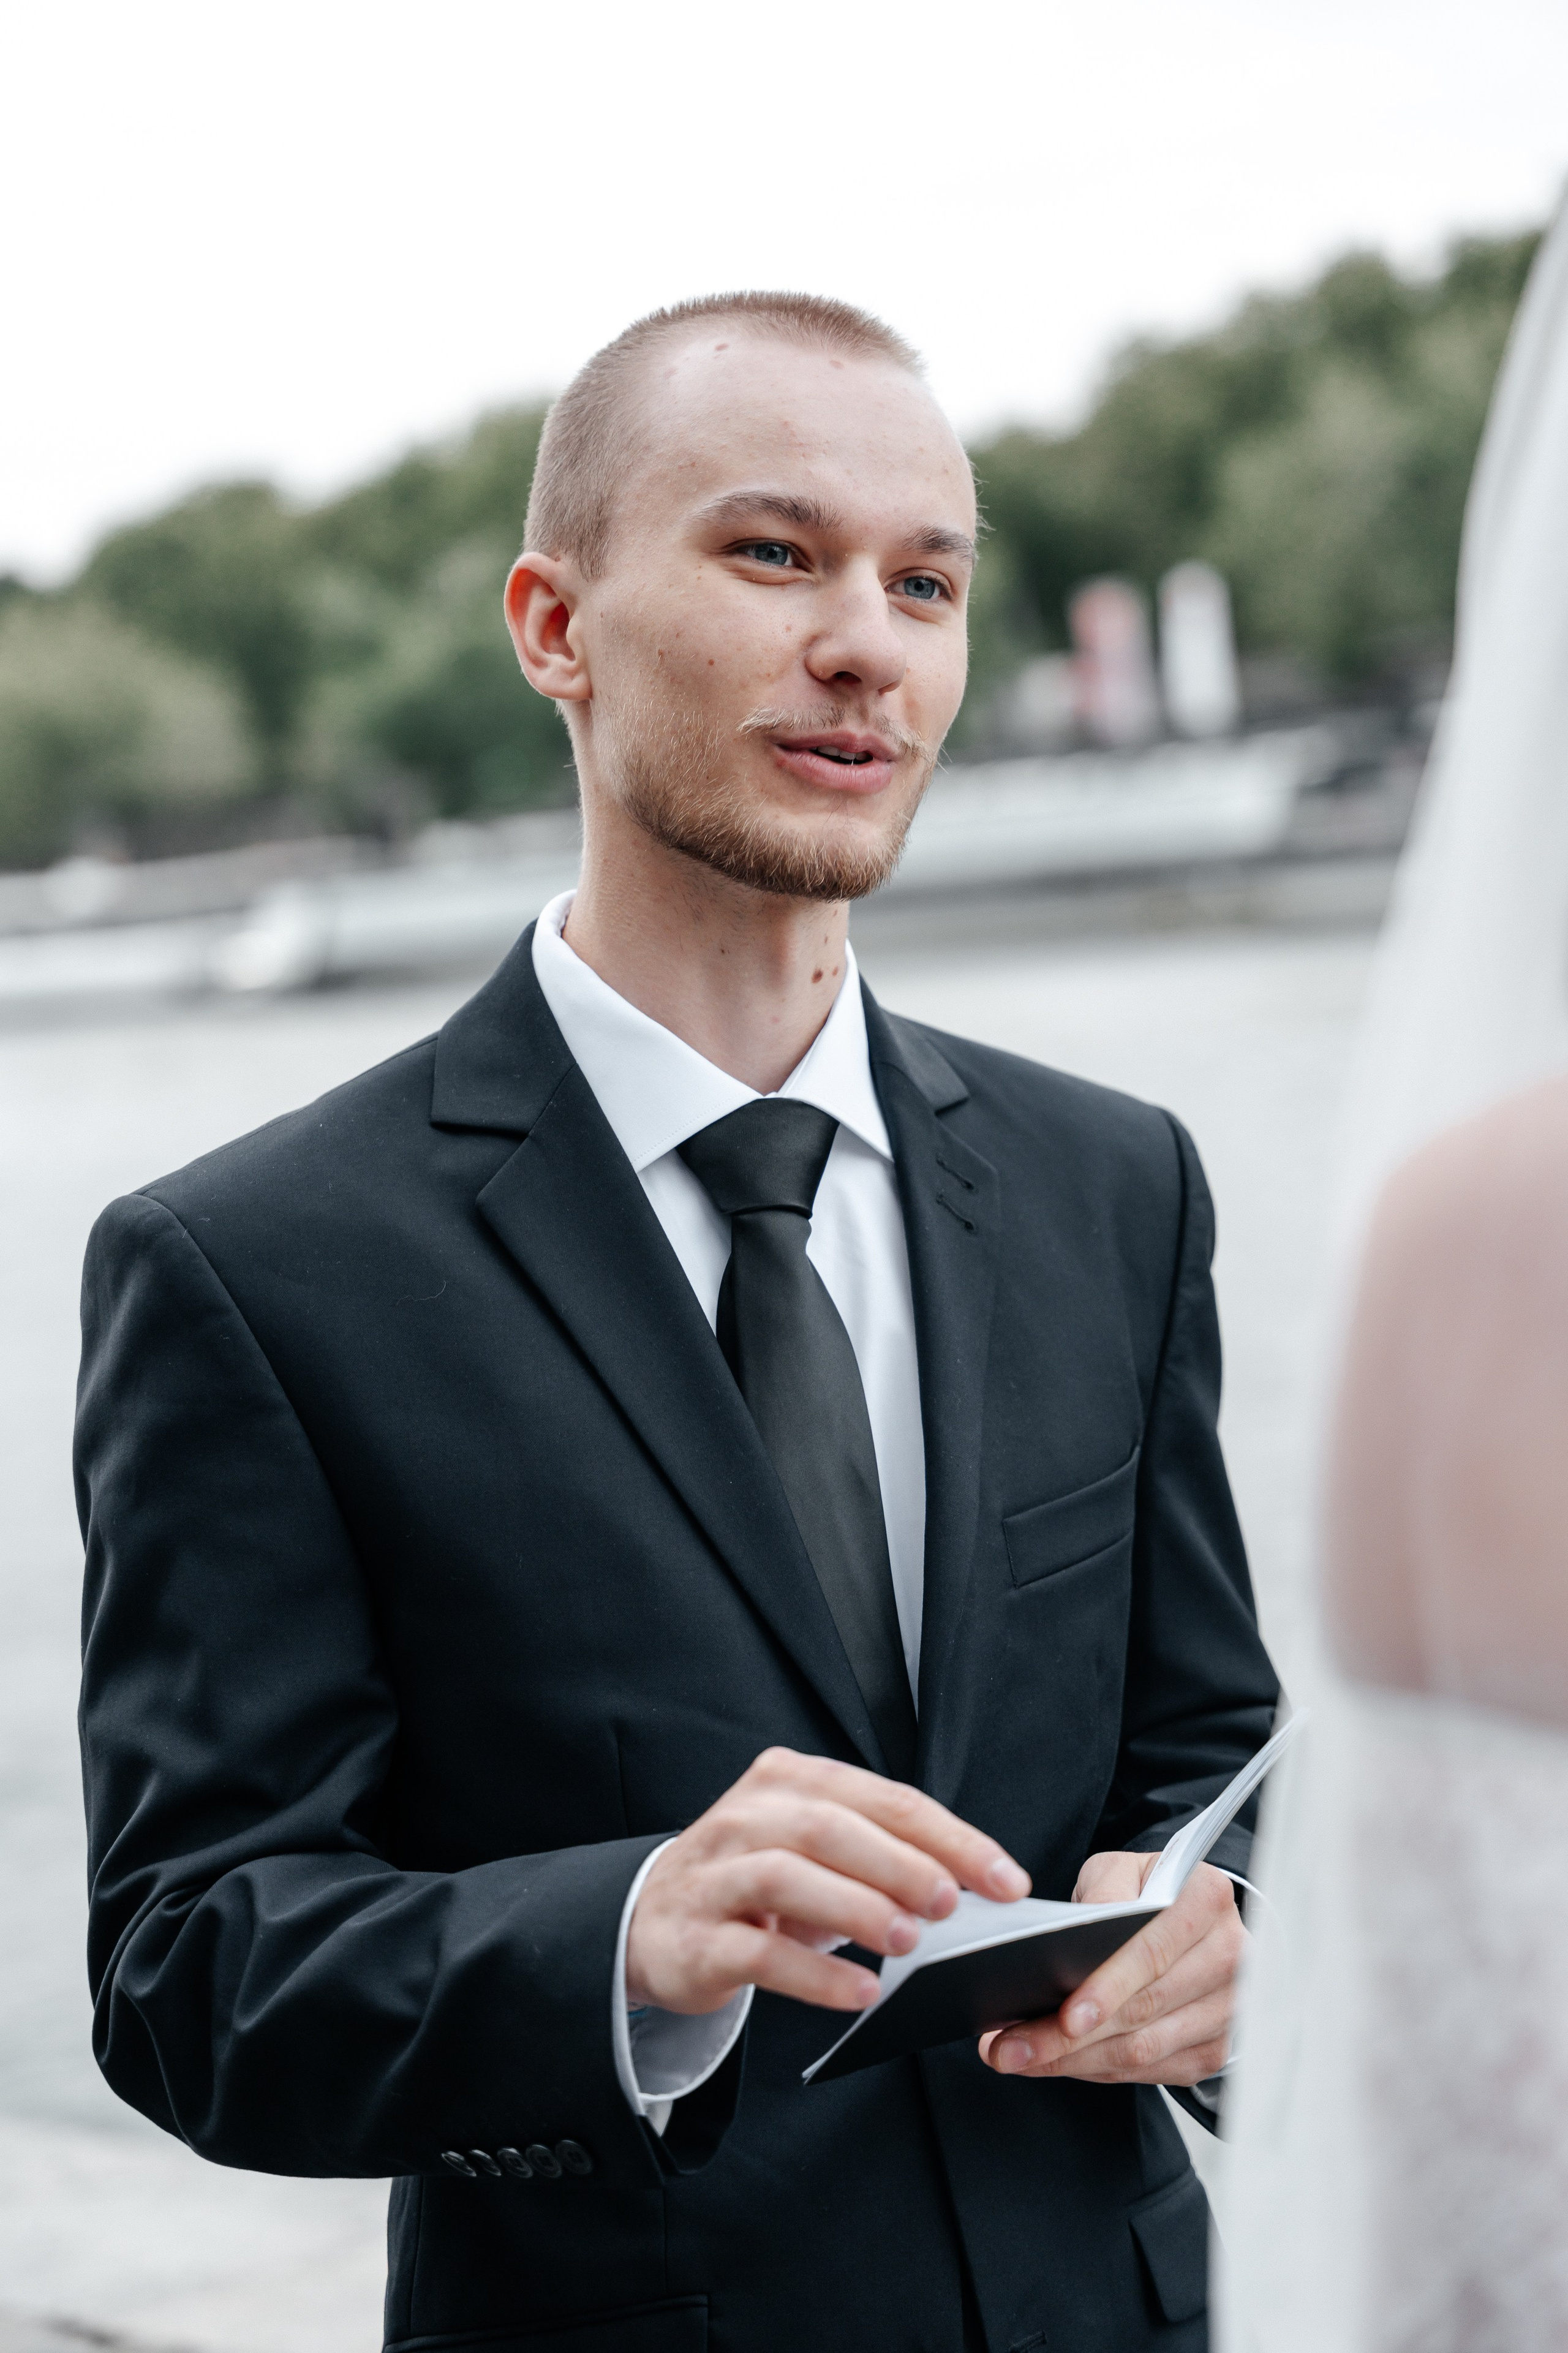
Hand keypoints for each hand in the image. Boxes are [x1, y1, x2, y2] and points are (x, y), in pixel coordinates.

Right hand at [625, 1745, 1030, 2015]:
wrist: (652, 1922)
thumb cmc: (756, 1886)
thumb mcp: (816, 1853)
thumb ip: (879, 1855)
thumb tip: (968, 1888)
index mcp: (789, 1781)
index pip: (885, 1798)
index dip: (952, 1837)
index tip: (1007, 1878)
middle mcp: (749, 1816)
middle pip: (833, 1826)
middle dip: (903, 1864)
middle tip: (954, 1905)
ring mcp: (716, 1875)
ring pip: (789, 1875)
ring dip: (858, 1907)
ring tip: (911, 1943)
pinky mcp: (698, 1938)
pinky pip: (759, 1952)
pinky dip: (815, 1973)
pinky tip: (859, 1992)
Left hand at [978, 1853, 1244, 2086]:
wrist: (1189, 1918)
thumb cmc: (1145, 1889)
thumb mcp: (1120, 1870)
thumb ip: (1103, 1895)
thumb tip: (1075, 1937)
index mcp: (1207, 1898)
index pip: (1152, 1953)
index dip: (1107, 1988)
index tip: (1064, 2017)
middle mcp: (1230, 1956)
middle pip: (1142, 2009)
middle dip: (1068, 2036)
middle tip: (1008, 2048)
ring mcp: (1228, 2009)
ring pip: (1143, 2050)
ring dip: (1074, 2061)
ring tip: (1017, 2057)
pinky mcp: (1216, 2048)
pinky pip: (1150, 2071)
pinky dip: (1097, 2070)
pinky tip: (1056, 2063)